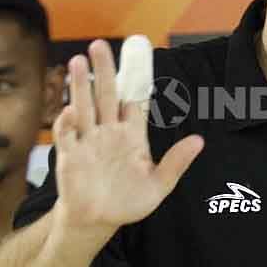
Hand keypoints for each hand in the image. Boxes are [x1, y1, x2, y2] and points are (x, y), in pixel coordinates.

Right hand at [52, 39, 202, 230]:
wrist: (98, 221)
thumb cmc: (128, 202)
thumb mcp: (159, 185)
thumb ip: (177, 163)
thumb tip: (199, 141)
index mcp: (132, 136)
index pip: (134, 101)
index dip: (135, 80)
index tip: (137, 54)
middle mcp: (109, 133)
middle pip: (106, 95)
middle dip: (103, 70)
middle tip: (99, 44)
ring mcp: (88, 142)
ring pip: (83, 107)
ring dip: (80, 85)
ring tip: (77, 61)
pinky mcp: (70, 157)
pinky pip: (67, 135)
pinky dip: (67, 123)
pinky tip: (70, 110)